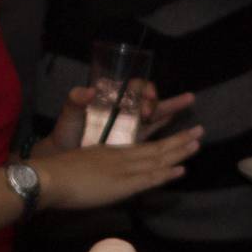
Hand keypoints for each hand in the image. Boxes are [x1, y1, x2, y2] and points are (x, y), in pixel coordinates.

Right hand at [32, 123, 203, 212]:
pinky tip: (182, 169)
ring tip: (197, 143)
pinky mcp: (122, 182)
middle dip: (178, 139)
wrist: (49, 177)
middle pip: (155, 147)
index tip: (178, 135)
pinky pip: (150, 177)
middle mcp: (120, 155)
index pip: (142, 145)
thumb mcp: (81, 165)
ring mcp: (122, 168)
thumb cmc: (58, 173)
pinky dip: (167, 172)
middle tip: (199, 131)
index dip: (162, 140)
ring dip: (179, 150)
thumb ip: (97, 169)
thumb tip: (105, 180)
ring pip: (157, 158)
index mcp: (110, 151)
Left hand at [46, 83, 196, 150]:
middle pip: (151, 103)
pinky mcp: (131, 149)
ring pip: (156, 119)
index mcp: (113, 102)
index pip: (135, 89)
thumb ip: (75, 102)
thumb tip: (88, 91)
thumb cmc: (65, 136)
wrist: (61, 162)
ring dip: (172, 111)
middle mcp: (125, 114)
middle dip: (167, 101)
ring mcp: (130, 131)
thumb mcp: (68, 117)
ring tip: (190, 103)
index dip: (144, 92)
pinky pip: (152, 139)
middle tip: (185, 100)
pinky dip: (165, 135)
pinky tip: (179, 136)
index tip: (144, 104)